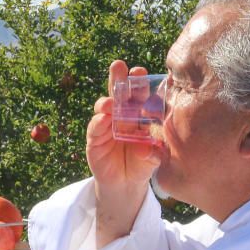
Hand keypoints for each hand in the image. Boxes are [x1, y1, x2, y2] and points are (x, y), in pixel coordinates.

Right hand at [86, 60, 163, 190]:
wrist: (125, 183)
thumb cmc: (142, 165)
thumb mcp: (152, 159)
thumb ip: (154, 154)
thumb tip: (147, 149)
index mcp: (139, 114)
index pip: (140, 95)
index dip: (139, 83)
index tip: (140, 72)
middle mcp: (122, 115)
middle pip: (120, 93)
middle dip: (118, 78)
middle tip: (118, 66)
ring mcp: (107, 125)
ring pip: (104, 107)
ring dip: (107, 102)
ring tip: (110, 103)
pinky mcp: (95, 139)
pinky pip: (95, 128)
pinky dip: (98, 123)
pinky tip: (102, 119)